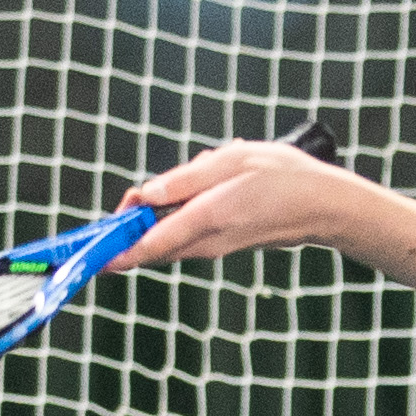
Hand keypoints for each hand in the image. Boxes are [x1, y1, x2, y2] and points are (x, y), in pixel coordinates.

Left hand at [112, 137, 379, 270]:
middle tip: (122, 206)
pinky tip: (191, 193)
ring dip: (152, 222)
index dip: (115, 251)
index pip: (148, 244)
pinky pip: (183, 237)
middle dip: (128, 229)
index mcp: (206, 218)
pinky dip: (172, 221)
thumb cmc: (284, 176)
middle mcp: (207, 241)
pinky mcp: (221, 245)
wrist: (324, 206)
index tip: (91, 255)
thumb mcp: (232, 160)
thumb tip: (145, 195)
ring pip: (166, 242)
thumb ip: (185, 178)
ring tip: (158, 195)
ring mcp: (214, 248)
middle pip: (150, 247)